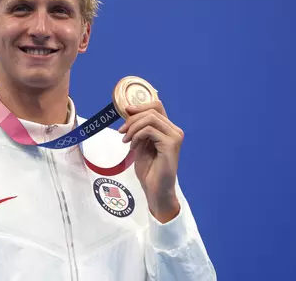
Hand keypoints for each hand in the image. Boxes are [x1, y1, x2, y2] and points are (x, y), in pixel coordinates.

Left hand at [118, 100, 183, 222]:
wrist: (155, 189)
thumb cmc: (149, 169)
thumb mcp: (141, 143)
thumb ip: (139, 128)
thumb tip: (129, 111)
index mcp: (168, 129)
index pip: (157, 106)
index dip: (140, 106)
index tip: (125, 112)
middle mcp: (175, 131)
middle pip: (151, 111)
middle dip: (132, 119)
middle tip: (121, 132)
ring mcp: (175, 137)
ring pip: (150, 118)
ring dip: (133, 128)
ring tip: (126, 140)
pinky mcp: (171, 145)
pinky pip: (149, 130)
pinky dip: (136, 136)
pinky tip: (132, 147)